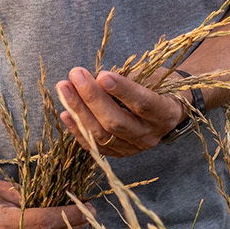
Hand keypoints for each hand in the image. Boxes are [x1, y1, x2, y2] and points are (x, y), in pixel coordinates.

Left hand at [55, 67, 186, 156]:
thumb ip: (126, 80)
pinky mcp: (118, 153)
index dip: (122, 90)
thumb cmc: (156, 87)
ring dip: (79, 111)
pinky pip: (94, 146)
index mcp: (164, 113)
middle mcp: (149, 135)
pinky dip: (77, 130)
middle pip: (117, 122)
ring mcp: (133, 148)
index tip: (102, 75)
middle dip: (92, 98)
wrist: (165, 111)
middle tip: (75, 75)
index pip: (142, 104)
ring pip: (102, 135)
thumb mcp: (150, 78)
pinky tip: (65, 112)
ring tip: (64, 89)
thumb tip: (95, 79)